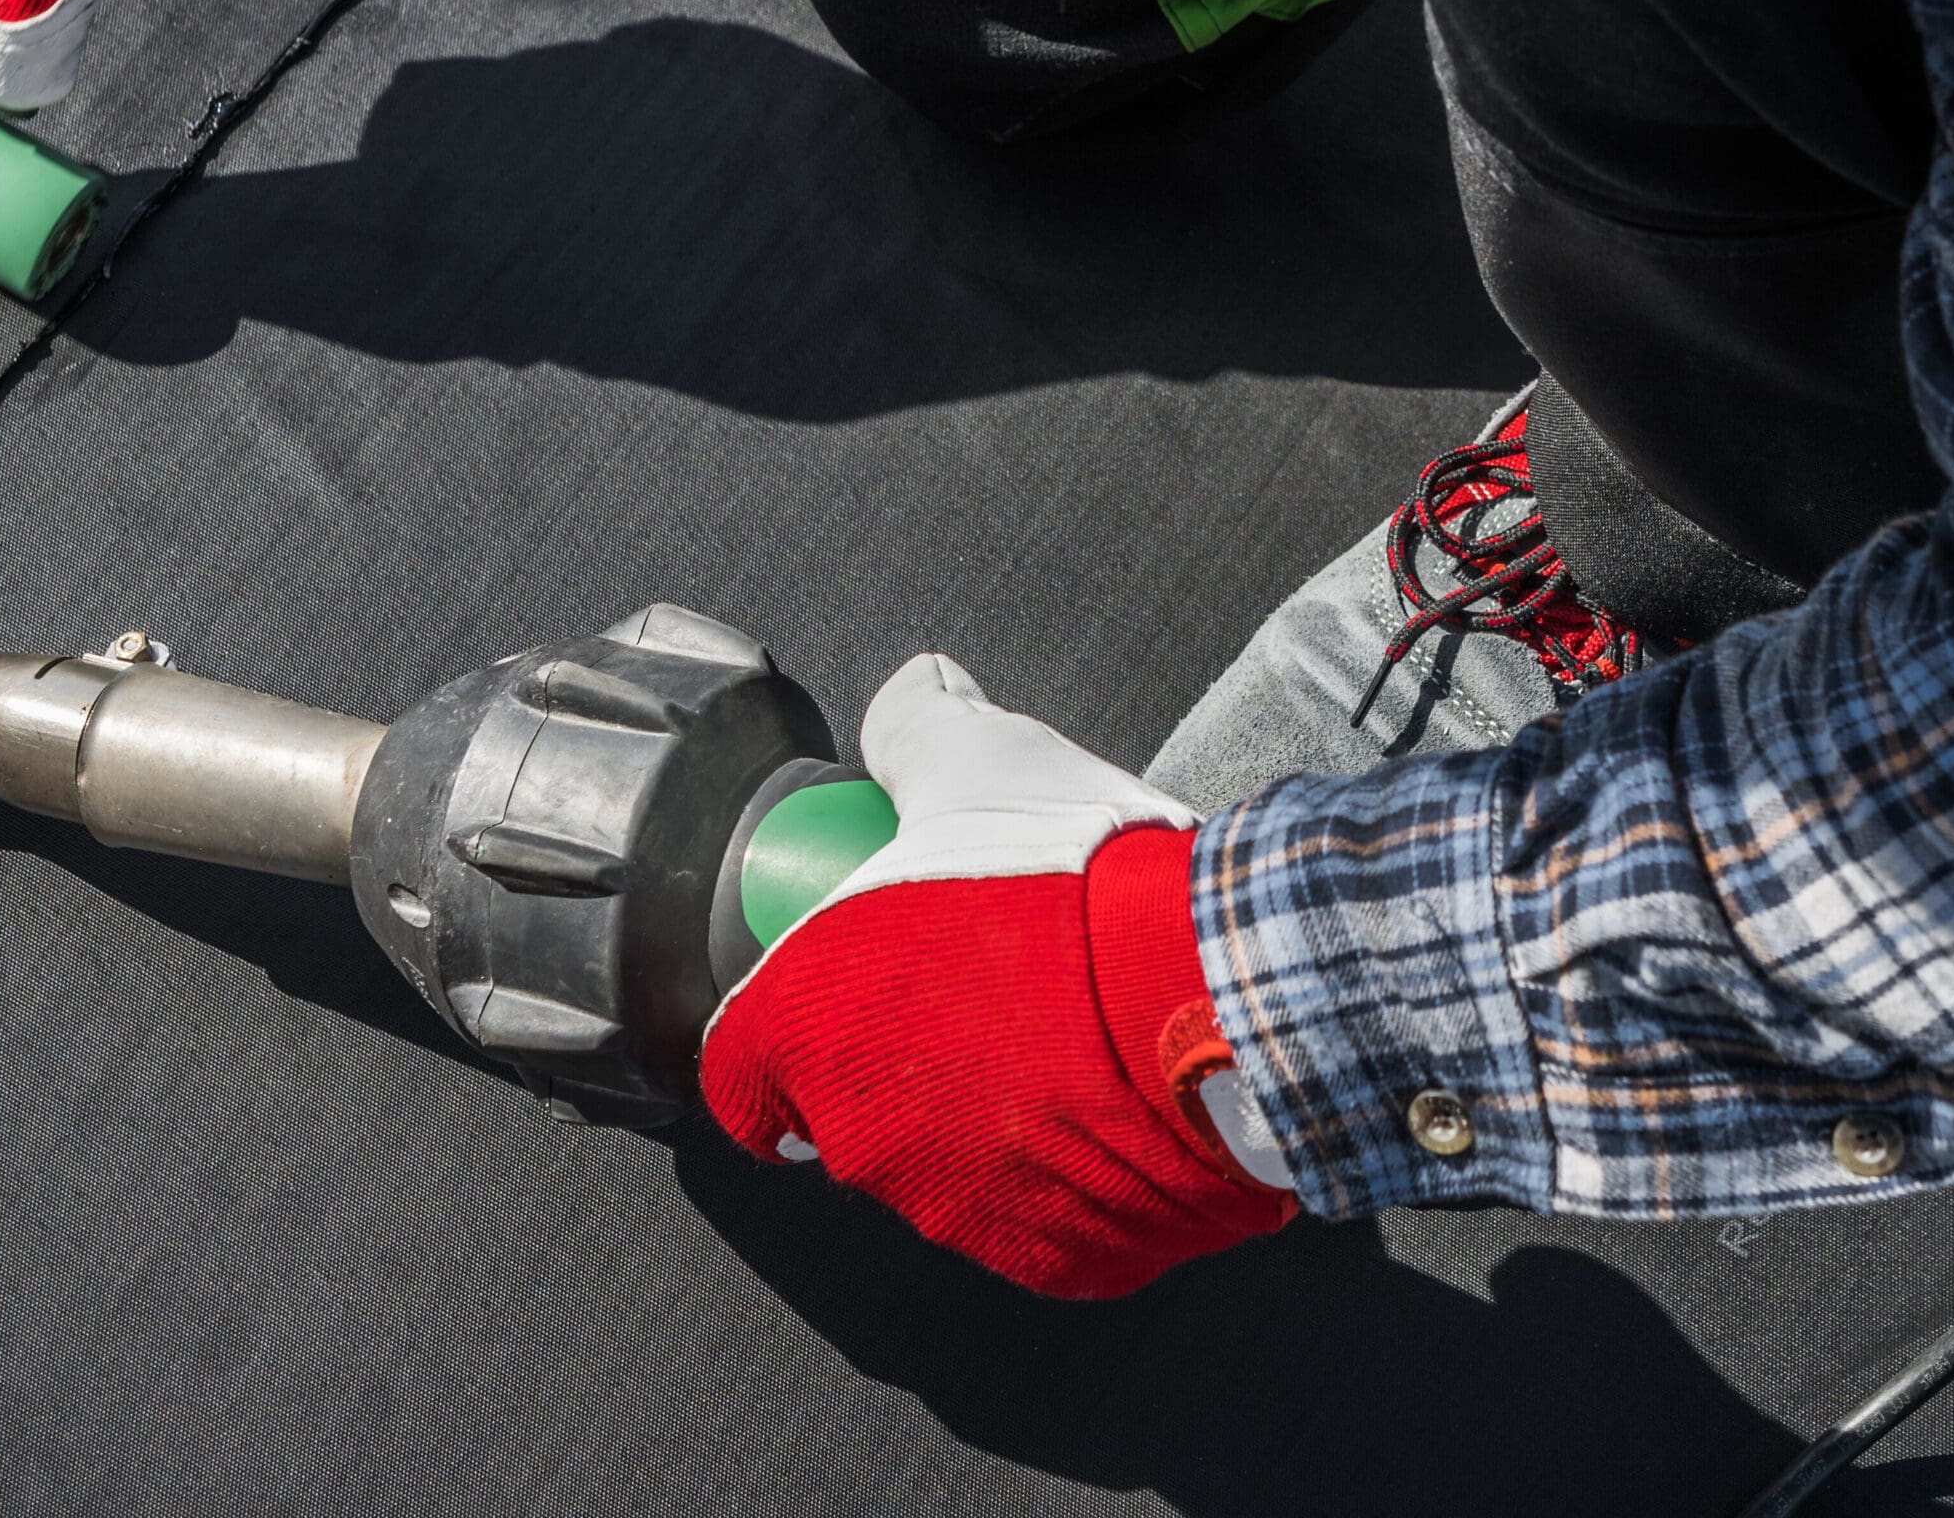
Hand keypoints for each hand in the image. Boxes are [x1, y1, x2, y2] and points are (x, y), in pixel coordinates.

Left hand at [700, 653, 1294, 1299]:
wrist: (1212, 983)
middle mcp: (863, 1144)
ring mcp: (960, 1214)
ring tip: (1063, 1024)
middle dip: (905, 1049)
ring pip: (947, 1162)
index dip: (785, 1019)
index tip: (838, 985)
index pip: (741, 1067)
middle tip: (980, 978)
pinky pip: (1041, 1211)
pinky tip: (1111, 1086)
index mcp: (809, 1030)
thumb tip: (912, 693)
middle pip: (851, 1108)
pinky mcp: (1055, 1262)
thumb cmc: (1074, 881)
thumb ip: (918, 726)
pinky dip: (1066, 1162)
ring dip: (985, 1105)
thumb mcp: (978, 756)